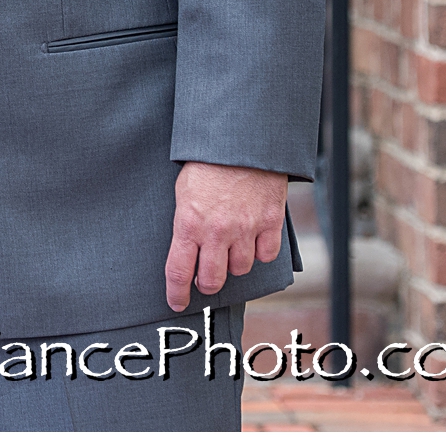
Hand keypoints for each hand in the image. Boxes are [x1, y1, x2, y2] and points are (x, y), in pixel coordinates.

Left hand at [165, 161, 287, 311]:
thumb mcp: (182, 191)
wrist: (241, 142)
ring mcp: (245, 229)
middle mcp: (217, 232)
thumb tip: (186, 249)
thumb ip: (186, 222)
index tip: (176, 303)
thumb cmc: (206, 163)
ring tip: (229, 249)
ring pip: (240, 269)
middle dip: (207, 284)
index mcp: (188, 223)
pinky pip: (266, 255)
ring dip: (234, 265)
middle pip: (212, 279)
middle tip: (206, 278)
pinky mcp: (270, 223)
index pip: (179, 270)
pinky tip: (253, 241)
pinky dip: (260, 253)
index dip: (177, 292)